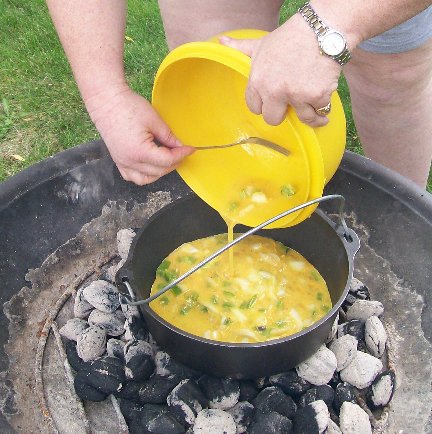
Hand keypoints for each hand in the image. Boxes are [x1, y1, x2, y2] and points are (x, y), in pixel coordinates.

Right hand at [87, 87, 193, 184]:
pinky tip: (152, 165)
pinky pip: (133, 176)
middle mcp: (130, 161)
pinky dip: (145, 175)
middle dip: (173, 162)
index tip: (190, 149)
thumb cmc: (127, 107)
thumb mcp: (154, 120)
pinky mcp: (118, 160)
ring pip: (146, 178)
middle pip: (159, 171)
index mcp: (139, 151)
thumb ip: (169, 136)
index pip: (167, 160)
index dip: (181, 154)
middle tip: (181, 152)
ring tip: (168, 159)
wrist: (106, 101)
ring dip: (160, 172)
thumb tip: (179, 146)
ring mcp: (122, 162)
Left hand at [220, 13, 342, 126]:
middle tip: (289, 106)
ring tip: (315, 116)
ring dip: (308, 117)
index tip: (270, 103)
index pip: (254, 107)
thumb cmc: (289, 37)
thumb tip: (222, 42)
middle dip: (280, 114)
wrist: (321, 29)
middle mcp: (275, 91)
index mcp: (258, 81)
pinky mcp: (317, 96)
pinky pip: (320, 110)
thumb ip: (240, 48)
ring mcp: (296, 95)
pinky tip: (325, 107)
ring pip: (301, 119)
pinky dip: (324, 108)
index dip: (263, 105)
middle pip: (272, 119)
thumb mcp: (260, 44)